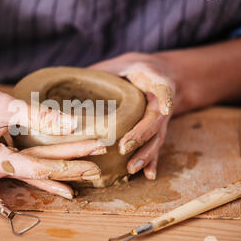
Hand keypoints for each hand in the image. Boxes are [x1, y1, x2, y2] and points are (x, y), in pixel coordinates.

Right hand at [0, 42, 104, 198]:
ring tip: (86, 173)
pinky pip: (21, 166)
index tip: (92, 163)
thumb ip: (40, 117)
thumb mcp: (4, 105)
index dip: (67, 165)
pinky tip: (59, 178)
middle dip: (68, 165)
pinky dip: (41, 167)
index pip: (37, 166)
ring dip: (57, 167)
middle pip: (38, 169)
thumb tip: (74, 124)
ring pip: (31, 169)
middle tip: (98, 166)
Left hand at [89, 53, 175, 179]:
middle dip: (140, 135)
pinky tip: (148, 176)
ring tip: (132, 168)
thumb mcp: (122, 64)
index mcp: (155, 82)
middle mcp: (161, 104)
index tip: (166, 107)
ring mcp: (161, 120)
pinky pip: (155, 148)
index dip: (166, 97)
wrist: (158, 74)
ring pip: (156, 139)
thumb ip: (104, 70)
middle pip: (155, 121)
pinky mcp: (157, 132)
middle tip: (123, 147)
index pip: (164, 88)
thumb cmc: (134, 69)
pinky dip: (152, 162)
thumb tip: (74, 78)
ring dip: (145, 155)